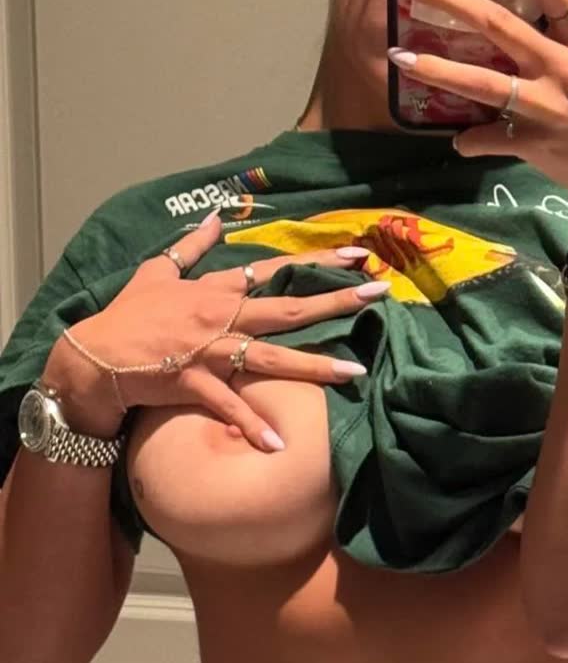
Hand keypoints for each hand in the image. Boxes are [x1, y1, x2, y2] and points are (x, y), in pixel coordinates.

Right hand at [59, 213, 375, 451]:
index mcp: (216, 289)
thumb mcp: (157, 270)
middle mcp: (221, 315)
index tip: (357, 257)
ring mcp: (209, 349)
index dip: (317, 263)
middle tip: (378, 294)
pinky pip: (229, 405)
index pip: (275, 270)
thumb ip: (191, 246)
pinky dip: (252, 425)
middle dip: (335, 301)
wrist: (94, 355)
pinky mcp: (194, 382)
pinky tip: (280, 445)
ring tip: (356, 371)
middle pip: (288, 308)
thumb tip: (214, 217)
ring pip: (271, 357)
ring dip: (314, 365)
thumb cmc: (127, 315)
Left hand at [388, 0, 567, 212]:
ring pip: (486, 83)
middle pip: (501, 24)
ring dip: (439, 70)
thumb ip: (550, 35)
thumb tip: (494, 7)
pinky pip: (491, 137)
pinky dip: (470, 139)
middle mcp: (566, 65)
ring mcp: (551, 105)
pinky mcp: (537, 142)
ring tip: (401, 57)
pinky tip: (458, 139)